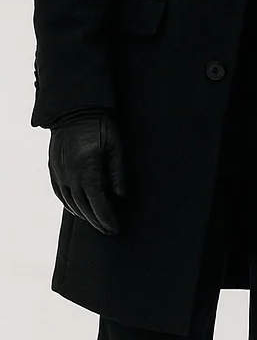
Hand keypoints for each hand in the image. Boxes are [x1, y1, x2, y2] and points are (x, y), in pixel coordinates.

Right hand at [48, 111, 125, 234]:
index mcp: (86, 170)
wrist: (74, 108)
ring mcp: (59, 172)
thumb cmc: (100, 125)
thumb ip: (118, 173)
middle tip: (109, 230)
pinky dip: (69, 205)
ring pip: (70, 202)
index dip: (106, 218)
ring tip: (97, 223)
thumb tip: (120, 197)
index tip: (115, 229)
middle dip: (97, 221)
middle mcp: (69, 175)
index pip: (97, 203)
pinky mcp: (53, 168)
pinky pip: (59, 193)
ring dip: (84, 215)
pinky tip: (78, 209)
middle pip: (83, 207)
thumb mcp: (116, 146)